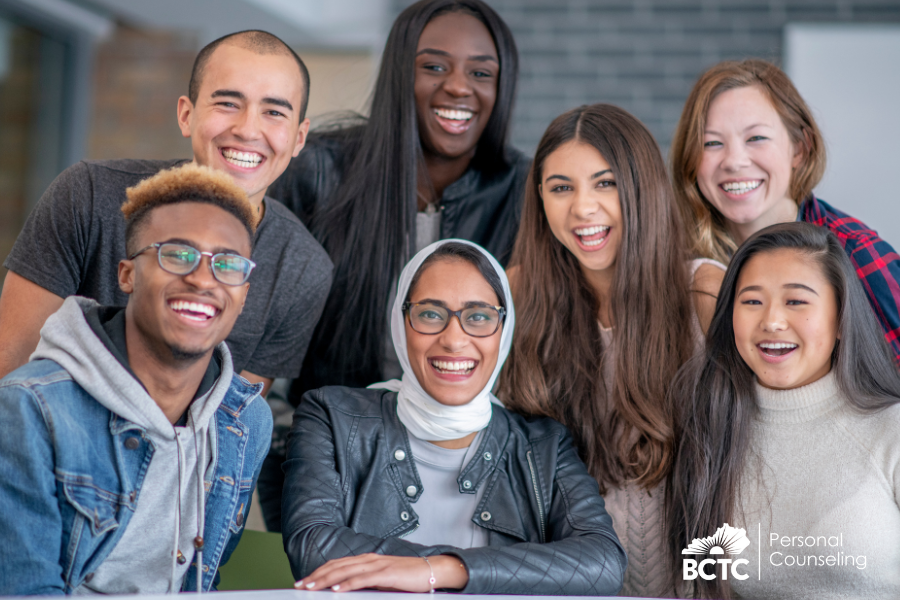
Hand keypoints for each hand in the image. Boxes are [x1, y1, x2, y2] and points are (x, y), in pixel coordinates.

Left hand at [295, 553, 468, 592]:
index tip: (304, 581)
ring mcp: (377, 565)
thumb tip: (347, 590)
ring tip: (311, 587)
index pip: (337, 564)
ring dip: (326, 580)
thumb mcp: (382, 579)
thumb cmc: (407, 577)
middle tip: (300, 585)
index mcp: (367, 559)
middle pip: (336, 566)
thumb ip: (365, 582)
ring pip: (345, 571)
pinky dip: (347, 584)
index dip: (319, 572)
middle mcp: (369, 559)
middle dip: (316, 576)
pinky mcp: (386, 574)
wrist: (432, 571)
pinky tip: (336, 589)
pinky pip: (363, 579)